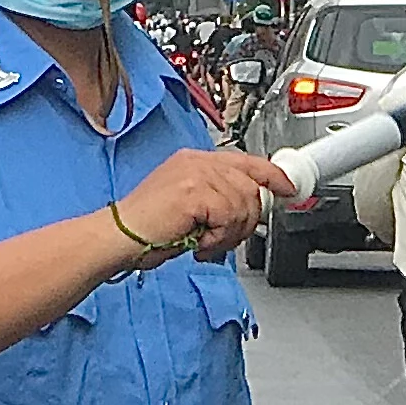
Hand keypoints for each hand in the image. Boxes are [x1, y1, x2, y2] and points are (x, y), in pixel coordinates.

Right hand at [121, 147, 291, 258]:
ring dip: (229, 235)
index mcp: (194, 160)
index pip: (245, 161)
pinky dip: (218, 239)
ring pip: (243, 204)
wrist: (118, 237)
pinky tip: (198, 244)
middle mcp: (196, 161)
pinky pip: (229, 216)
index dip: (271, 175)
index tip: (288, 188)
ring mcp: (195, 173)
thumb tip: (249, 210)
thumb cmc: (146, 230)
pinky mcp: (194, 191)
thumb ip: (218, 201)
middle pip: (250, 186)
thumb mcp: (190, 209)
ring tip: (205, 244)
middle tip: (222, 240)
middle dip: (245, 221)